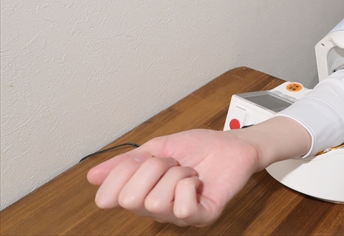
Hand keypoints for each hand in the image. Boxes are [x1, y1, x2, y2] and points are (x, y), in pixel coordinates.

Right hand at [87, 117, 309, 226]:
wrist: (233, 144)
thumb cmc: (199, 147)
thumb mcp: (157, 148)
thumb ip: (126, 163)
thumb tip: (92, 176)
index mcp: (141, 194)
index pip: (107, 199)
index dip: (123, 173)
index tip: (145, 159)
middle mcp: (155, 210)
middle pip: (130, 199)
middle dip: (153, 169)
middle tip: (173, 164)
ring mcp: (178, 216)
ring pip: (156, 201)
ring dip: (175, 174)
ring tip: (189, 171)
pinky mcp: (202, 217)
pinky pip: (182, 207)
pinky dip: (189, 185)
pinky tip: (197, 181)